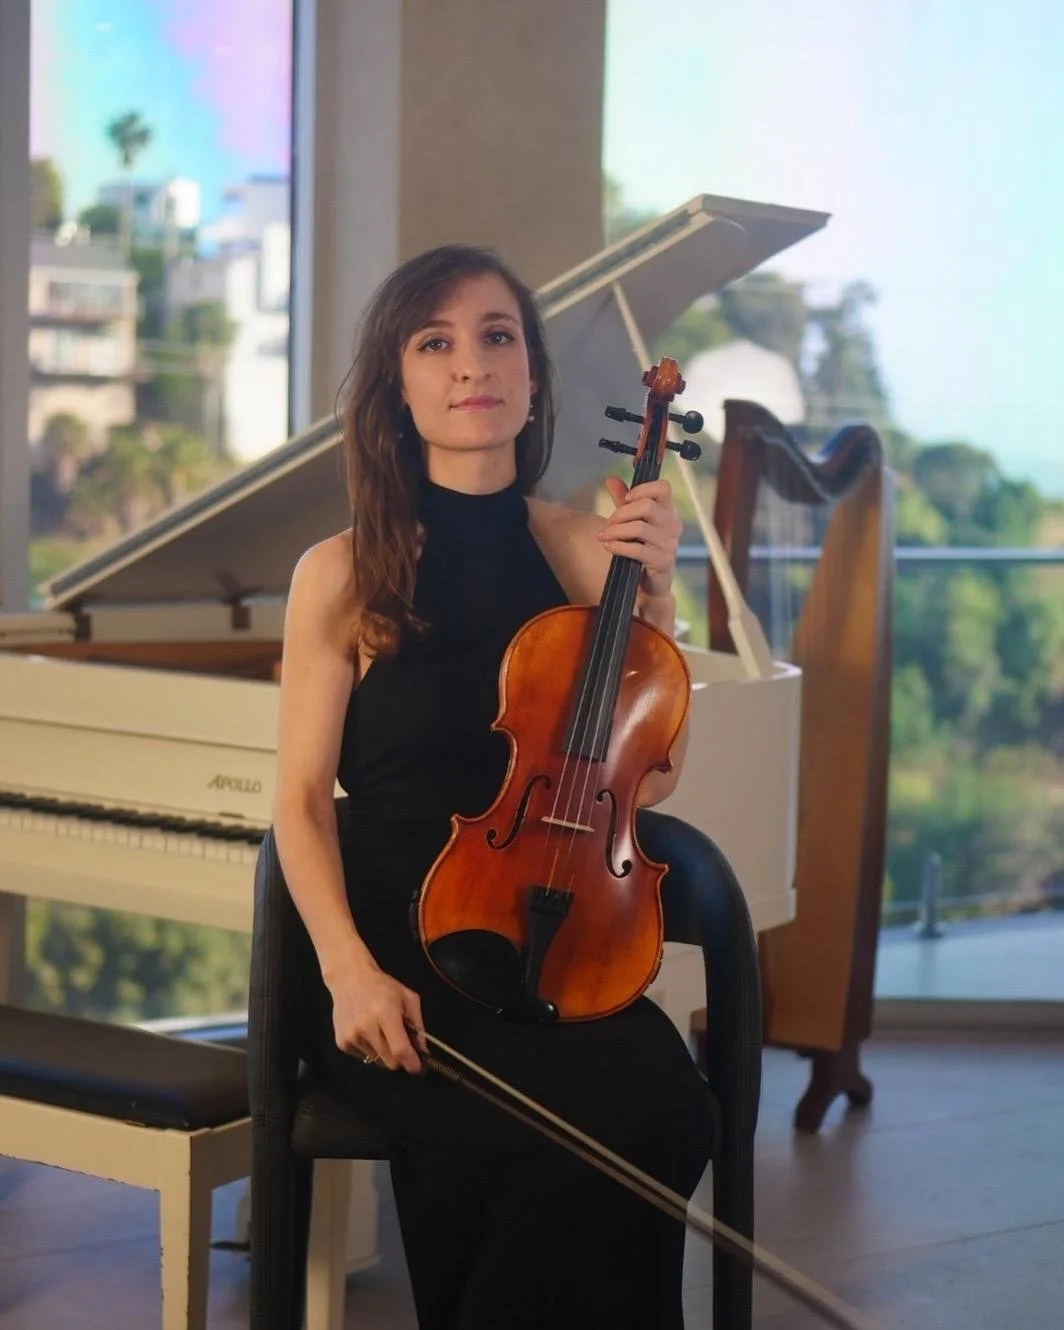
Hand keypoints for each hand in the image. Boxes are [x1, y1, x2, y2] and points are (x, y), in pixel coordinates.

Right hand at [326, 955, 427, 1073]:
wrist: (349, 978)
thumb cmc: (383, 987)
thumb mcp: (408, 998)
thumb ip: (418, 1025)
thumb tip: (423, 1051)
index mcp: (386, 1014)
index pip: (400, 1050)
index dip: (412, 1063)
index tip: (419, 1068)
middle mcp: (366, 1028)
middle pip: (389, 1062)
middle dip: (399, 1058)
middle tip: (401, 1045)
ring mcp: (352, 1036)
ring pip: (376, 1060)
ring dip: (383, 1051)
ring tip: (380, 1031)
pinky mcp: (341, 1042)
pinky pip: (363, 1057)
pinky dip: (369, 1049)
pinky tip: (367, 1031)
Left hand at [598, 476, 681, 599]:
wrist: (649, 583)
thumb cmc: (641, 547)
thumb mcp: (631, 520)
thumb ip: (622, 499)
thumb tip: (611, 479)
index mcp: (667, 511)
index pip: (663, 488)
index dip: (643, 488)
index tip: (626, 496)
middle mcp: (672, 525)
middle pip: (647, 506)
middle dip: (622, 513)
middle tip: (608, 523)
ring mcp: (669, 544)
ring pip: (639, 527)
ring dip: (616, 531)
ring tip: (603, 536)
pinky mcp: (663, 561)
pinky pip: (637, 549)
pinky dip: (618, 546)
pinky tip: (608, 546)